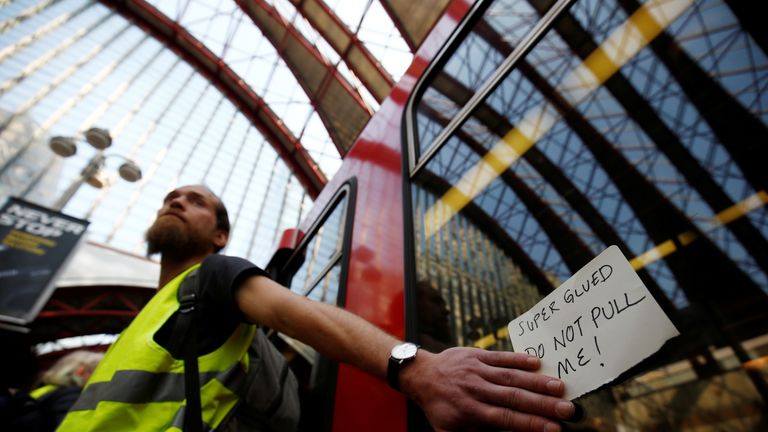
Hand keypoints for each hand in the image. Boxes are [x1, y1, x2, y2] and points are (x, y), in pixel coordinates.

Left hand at [398, 347, 576, 431]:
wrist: (422, 375)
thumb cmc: (440, 409)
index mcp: (470, 412)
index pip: (505, 419)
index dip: (530, 424)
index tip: (554, 429)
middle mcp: (476, 390)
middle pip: (513, 397)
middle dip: (542, 404)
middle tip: (568, 410)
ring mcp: (477, 370)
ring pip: (510, 376)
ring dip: (537, 381)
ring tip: (561, 387)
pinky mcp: (477, 355)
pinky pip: (500, 356)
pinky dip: (519, 358)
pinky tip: (538, 362)